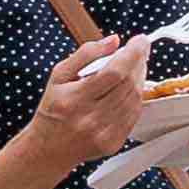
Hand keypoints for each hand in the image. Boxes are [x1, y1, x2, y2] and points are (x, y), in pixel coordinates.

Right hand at [18, 28, 170, 187]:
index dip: (133, 54)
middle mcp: (90, 118)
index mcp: (74, 99)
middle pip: (128, 85)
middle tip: (139, 51)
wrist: (48, 148)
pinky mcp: (113, 143)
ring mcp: (104, 133)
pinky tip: (130, 89)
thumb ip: (86, 54)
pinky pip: (135, 115)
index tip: (140, 40)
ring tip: (135, 68)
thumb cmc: (53, 109)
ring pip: (135, 99)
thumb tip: (114, 40)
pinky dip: (137, 98)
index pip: (114, 73)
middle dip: (139, 63)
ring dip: (140, 79)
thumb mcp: (59, 76)